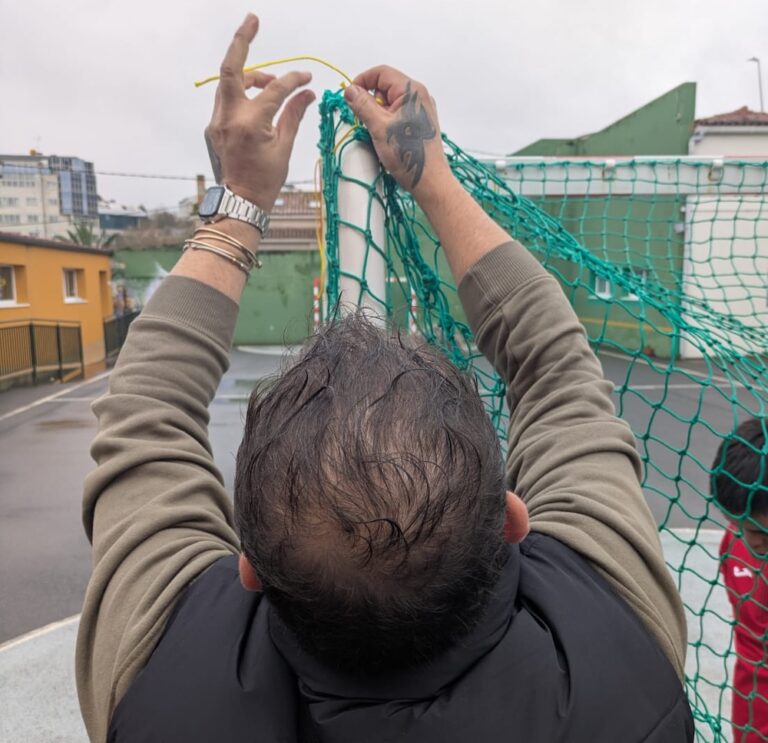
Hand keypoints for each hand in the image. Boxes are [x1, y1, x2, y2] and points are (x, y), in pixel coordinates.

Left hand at [204, 14, 315, 210]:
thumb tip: (307, 91)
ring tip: (272, 84)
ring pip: (228, 83)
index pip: (273, 89)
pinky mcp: (213, 127)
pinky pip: (227, 100)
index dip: (293, 80)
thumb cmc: (265, 181)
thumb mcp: (284, 148)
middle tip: (252, 19)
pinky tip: (258, 103)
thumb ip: (294, 114)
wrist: (240, 203)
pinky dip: (243, 94)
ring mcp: (216, 122)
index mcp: (250, 124)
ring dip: (250, 76)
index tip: (307, 77)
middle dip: (241, 41)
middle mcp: (228, 118)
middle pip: (231, 68)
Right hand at [344, 66, 452, 203]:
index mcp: (411, 90)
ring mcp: (421, 110)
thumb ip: (363, 105)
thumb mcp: (379, 127)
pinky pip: (398, 114)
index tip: (350, 97)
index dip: (362, 80)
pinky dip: (387, 121)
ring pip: (391, 102)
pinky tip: (386, 137)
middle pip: (386, 86)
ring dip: (378, 113)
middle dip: (370, 100)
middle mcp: (419, 96)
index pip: (381, 72)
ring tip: (377, 133)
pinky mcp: (420, 123)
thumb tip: (350, 90)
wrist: (429, 180)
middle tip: (364, 120)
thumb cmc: (406, 153)